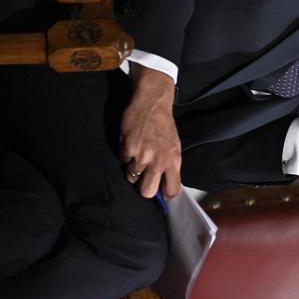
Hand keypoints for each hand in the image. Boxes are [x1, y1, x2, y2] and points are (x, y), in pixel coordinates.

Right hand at [119, 63, 181, 198]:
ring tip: (138, 154)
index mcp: (173, 162)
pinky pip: (123, 161)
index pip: (172, 190)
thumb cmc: (164, 126)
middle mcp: (158, 162)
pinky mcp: (127, 148)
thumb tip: (164, 186)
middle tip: (144, 180)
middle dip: (144, 189)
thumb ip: (170, 167)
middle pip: (147, 192)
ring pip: (132, 177)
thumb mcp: (174, 148)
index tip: (161, 191)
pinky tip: (132, 144)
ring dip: (133, 169)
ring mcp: (141, 156)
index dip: (165, 194)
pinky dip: (126, 155)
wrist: (152, 104)